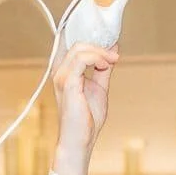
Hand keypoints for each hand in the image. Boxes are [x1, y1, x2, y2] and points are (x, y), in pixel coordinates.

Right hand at [51, 42, 117, 174]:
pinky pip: (82, 59)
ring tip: (113, 60)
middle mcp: (60, 71)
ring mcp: (62, 76)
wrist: (80, 140)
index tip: (109, 36)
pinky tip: (107, 64)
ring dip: (101, 51)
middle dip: (100, 43)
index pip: (71, 42)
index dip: (88, 34)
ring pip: (80, 47)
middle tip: (115, 54)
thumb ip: (104, 68)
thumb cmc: (87, 118)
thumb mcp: (100, 87)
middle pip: (77, 41)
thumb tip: (112, 48)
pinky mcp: (68, 83)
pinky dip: (98, 58)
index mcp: (65, 70)